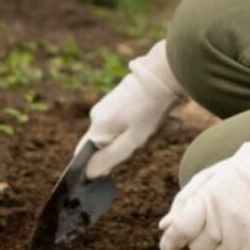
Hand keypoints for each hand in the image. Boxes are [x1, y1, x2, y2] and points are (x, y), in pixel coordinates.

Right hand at [81, 41, 182, 178]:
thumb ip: (109, 158)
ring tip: (162, 126)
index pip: (83, 154)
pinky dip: (145, 125)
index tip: (110, 174)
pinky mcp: (120, 98)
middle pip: (106, 144)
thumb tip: (89, 173)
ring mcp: (108, 105)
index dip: (93, 167)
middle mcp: (98, 115)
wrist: (164, 75)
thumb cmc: (149, 111)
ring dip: (142, 136)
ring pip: (121, 132)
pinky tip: (166, 120)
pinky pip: (129, 121)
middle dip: (128, 148)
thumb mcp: (132, 141)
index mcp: (97, 127)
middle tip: (149, 142)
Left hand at [158, 140, 249, 249]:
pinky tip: (247, 233)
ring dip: (222, 246)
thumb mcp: (205, 180)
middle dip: (201, 238)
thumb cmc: (235, 175)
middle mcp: (221, 222)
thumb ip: (182, 204)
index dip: (170, 243)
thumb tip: (164, 228)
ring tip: (234, 223)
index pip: (180, 232)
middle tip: (216, 220)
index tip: (169, 248)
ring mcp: (240, 237)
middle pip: (197, 249)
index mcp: (205, 201)